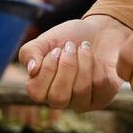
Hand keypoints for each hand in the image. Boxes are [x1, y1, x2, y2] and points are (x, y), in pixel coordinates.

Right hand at [18, 15, 132, 111]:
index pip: (36, 92)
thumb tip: (32, 70)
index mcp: (42, 88)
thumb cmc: (68, 37)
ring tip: (85, 47)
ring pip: (80, 91)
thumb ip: (30, 52)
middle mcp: (60, 100)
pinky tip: (97, 59)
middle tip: (71, 46)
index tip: (56, 50)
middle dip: (66, 66)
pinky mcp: (102, 98)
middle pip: (58, 97)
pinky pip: (100, 87)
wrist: (98, 31)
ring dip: (83, 63)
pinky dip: (98, 67)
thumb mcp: (46, 39)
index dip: (47, 70)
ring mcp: (82, 102)